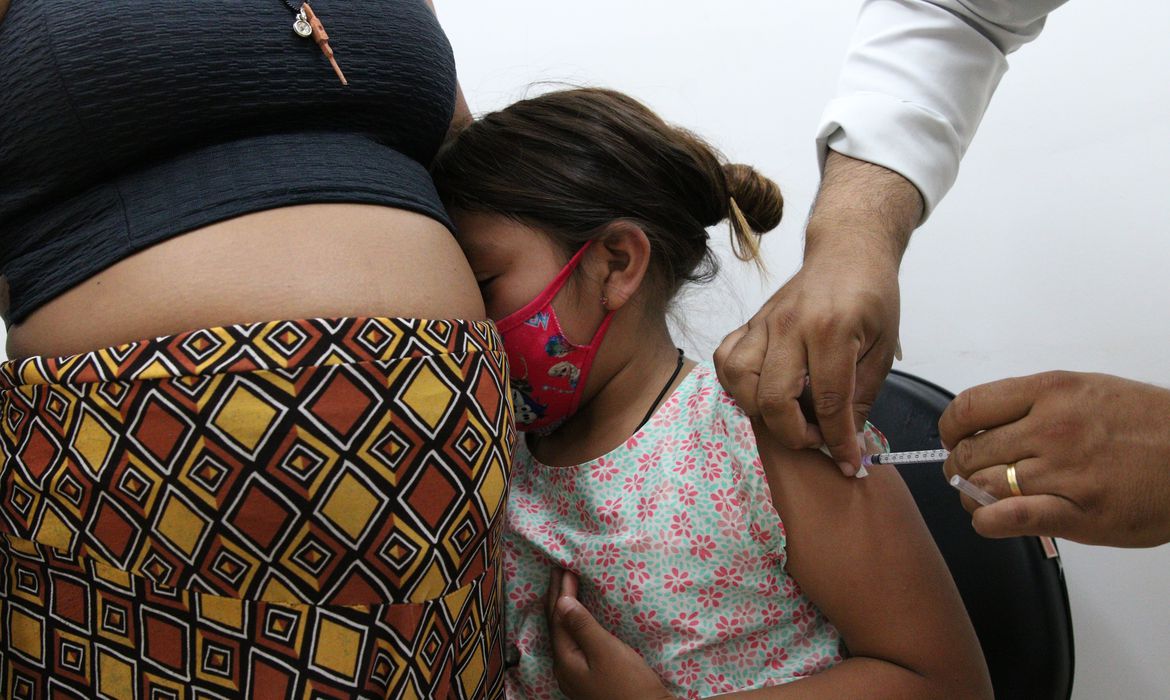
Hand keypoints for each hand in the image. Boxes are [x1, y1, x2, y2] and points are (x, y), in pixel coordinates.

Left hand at [545, 568, 674, 699]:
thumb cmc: (629, 684)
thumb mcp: (606, 651)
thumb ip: (583, 626)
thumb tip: (562, 602)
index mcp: (565, 660)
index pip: (557, 619)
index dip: (560, 592)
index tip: (564, 567)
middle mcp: (565, 668)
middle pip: (557, 626)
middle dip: (558, 598)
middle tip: (559, 571)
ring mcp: (576, 675)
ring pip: (565, 634)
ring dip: (565, 609)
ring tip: (566, 588)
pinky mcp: (589, 677)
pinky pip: (574, 642)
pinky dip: (575, 623)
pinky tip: (579, 619)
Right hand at [716, 155, 916, 475]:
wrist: (847, 252)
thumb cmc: (871, 297)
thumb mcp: (882, 348)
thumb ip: (861, 395)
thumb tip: (844, 440)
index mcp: (831, 329)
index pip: (829, 401)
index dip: (838, 440)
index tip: (849, 463)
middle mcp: (790, 325)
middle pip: (773, 398)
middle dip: (796, 434)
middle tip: (817, 437)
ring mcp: (764, 322)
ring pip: (740, 381)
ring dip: (762, 412)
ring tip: (789, 415)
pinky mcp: (750, 323)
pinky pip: (726, 361)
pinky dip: (737, 384)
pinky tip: (761, 390)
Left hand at [940, 371, 1169, 546]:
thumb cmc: (1148, 424)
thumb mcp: (1087, 391)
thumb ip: (1035, 405)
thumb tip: (986, 425)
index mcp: (1051, 392)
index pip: (969, 408)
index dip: (951, 428)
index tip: (954, 438)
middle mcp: (1051, 428)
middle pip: (970, 452)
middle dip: (958, 467)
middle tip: (967, 475)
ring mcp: (1064, 471)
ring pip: (982, 486)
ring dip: (971, 497)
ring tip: (982, 499)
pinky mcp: (1079, 513)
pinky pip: (1010, 517)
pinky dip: (987, 521)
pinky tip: (989, 520)